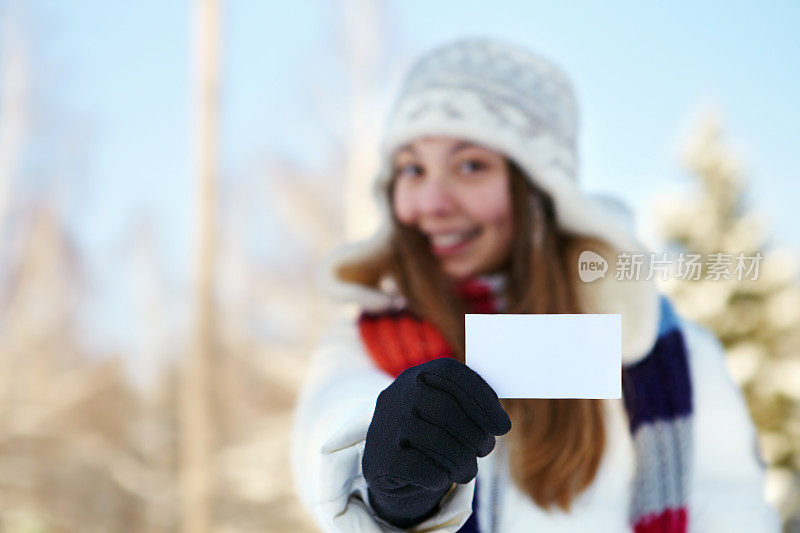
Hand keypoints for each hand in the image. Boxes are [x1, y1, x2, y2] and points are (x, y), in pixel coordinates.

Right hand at [362, 357, 510, 527]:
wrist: (388, 462)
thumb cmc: (430, 431)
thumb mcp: (446, 408)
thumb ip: (471, 405)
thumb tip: (500, 423)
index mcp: (417, 375)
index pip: (451, 374)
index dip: (482, 399)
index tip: (503, 427)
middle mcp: (397, 394)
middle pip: (446, 410)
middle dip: (476, 435)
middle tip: (486, 449)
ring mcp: (386, 426)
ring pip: (437, 443)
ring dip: (464, 461)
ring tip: (469, 469)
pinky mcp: (381, 458)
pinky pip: (422, 470)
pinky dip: (442, 477)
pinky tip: (445, 477)